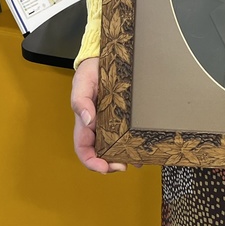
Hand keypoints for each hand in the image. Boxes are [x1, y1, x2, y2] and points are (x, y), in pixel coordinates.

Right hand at [70, 57, 126, 173]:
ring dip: (124, 155)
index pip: (84, 149)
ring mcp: (110, 121)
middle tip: (124, 165)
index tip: (105, 167)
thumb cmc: (89, 72)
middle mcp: (97, 125)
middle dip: (111, 163)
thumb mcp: (82, 84)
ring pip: (115, 145)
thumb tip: (87, 120)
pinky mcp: (123, 115)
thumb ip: (81, 102)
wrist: (102, 58)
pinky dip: (134, 142)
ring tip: (137, 159)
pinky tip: (143, 145)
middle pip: (101, 152)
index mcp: (84, 122)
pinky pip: (127, 132)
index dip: (92, 162)